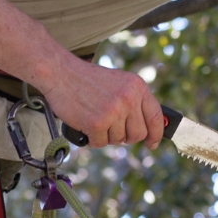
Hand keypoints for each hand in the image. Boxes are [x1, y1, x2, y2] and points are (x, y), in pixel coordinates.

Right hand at [40, 59, 164, 148]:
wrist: (61, 73)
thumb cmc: (87, 80)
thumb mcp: (119, 83)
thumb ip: (134, 101)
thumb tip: (147, 128)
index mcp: (137, 86)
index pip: (155, 116)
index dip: (156, 134)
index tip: (153, 143)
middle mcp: (129, 98)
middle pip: (138, 134)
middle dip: (126, 136)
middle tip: (112, 128)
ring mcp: (114, 111)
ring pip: (118, 140)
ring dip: (106, 135)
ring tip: (95, 118)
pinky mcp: (97, 123)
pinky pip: (101, 143)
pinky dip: (92, 138)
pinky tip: (86, 123)